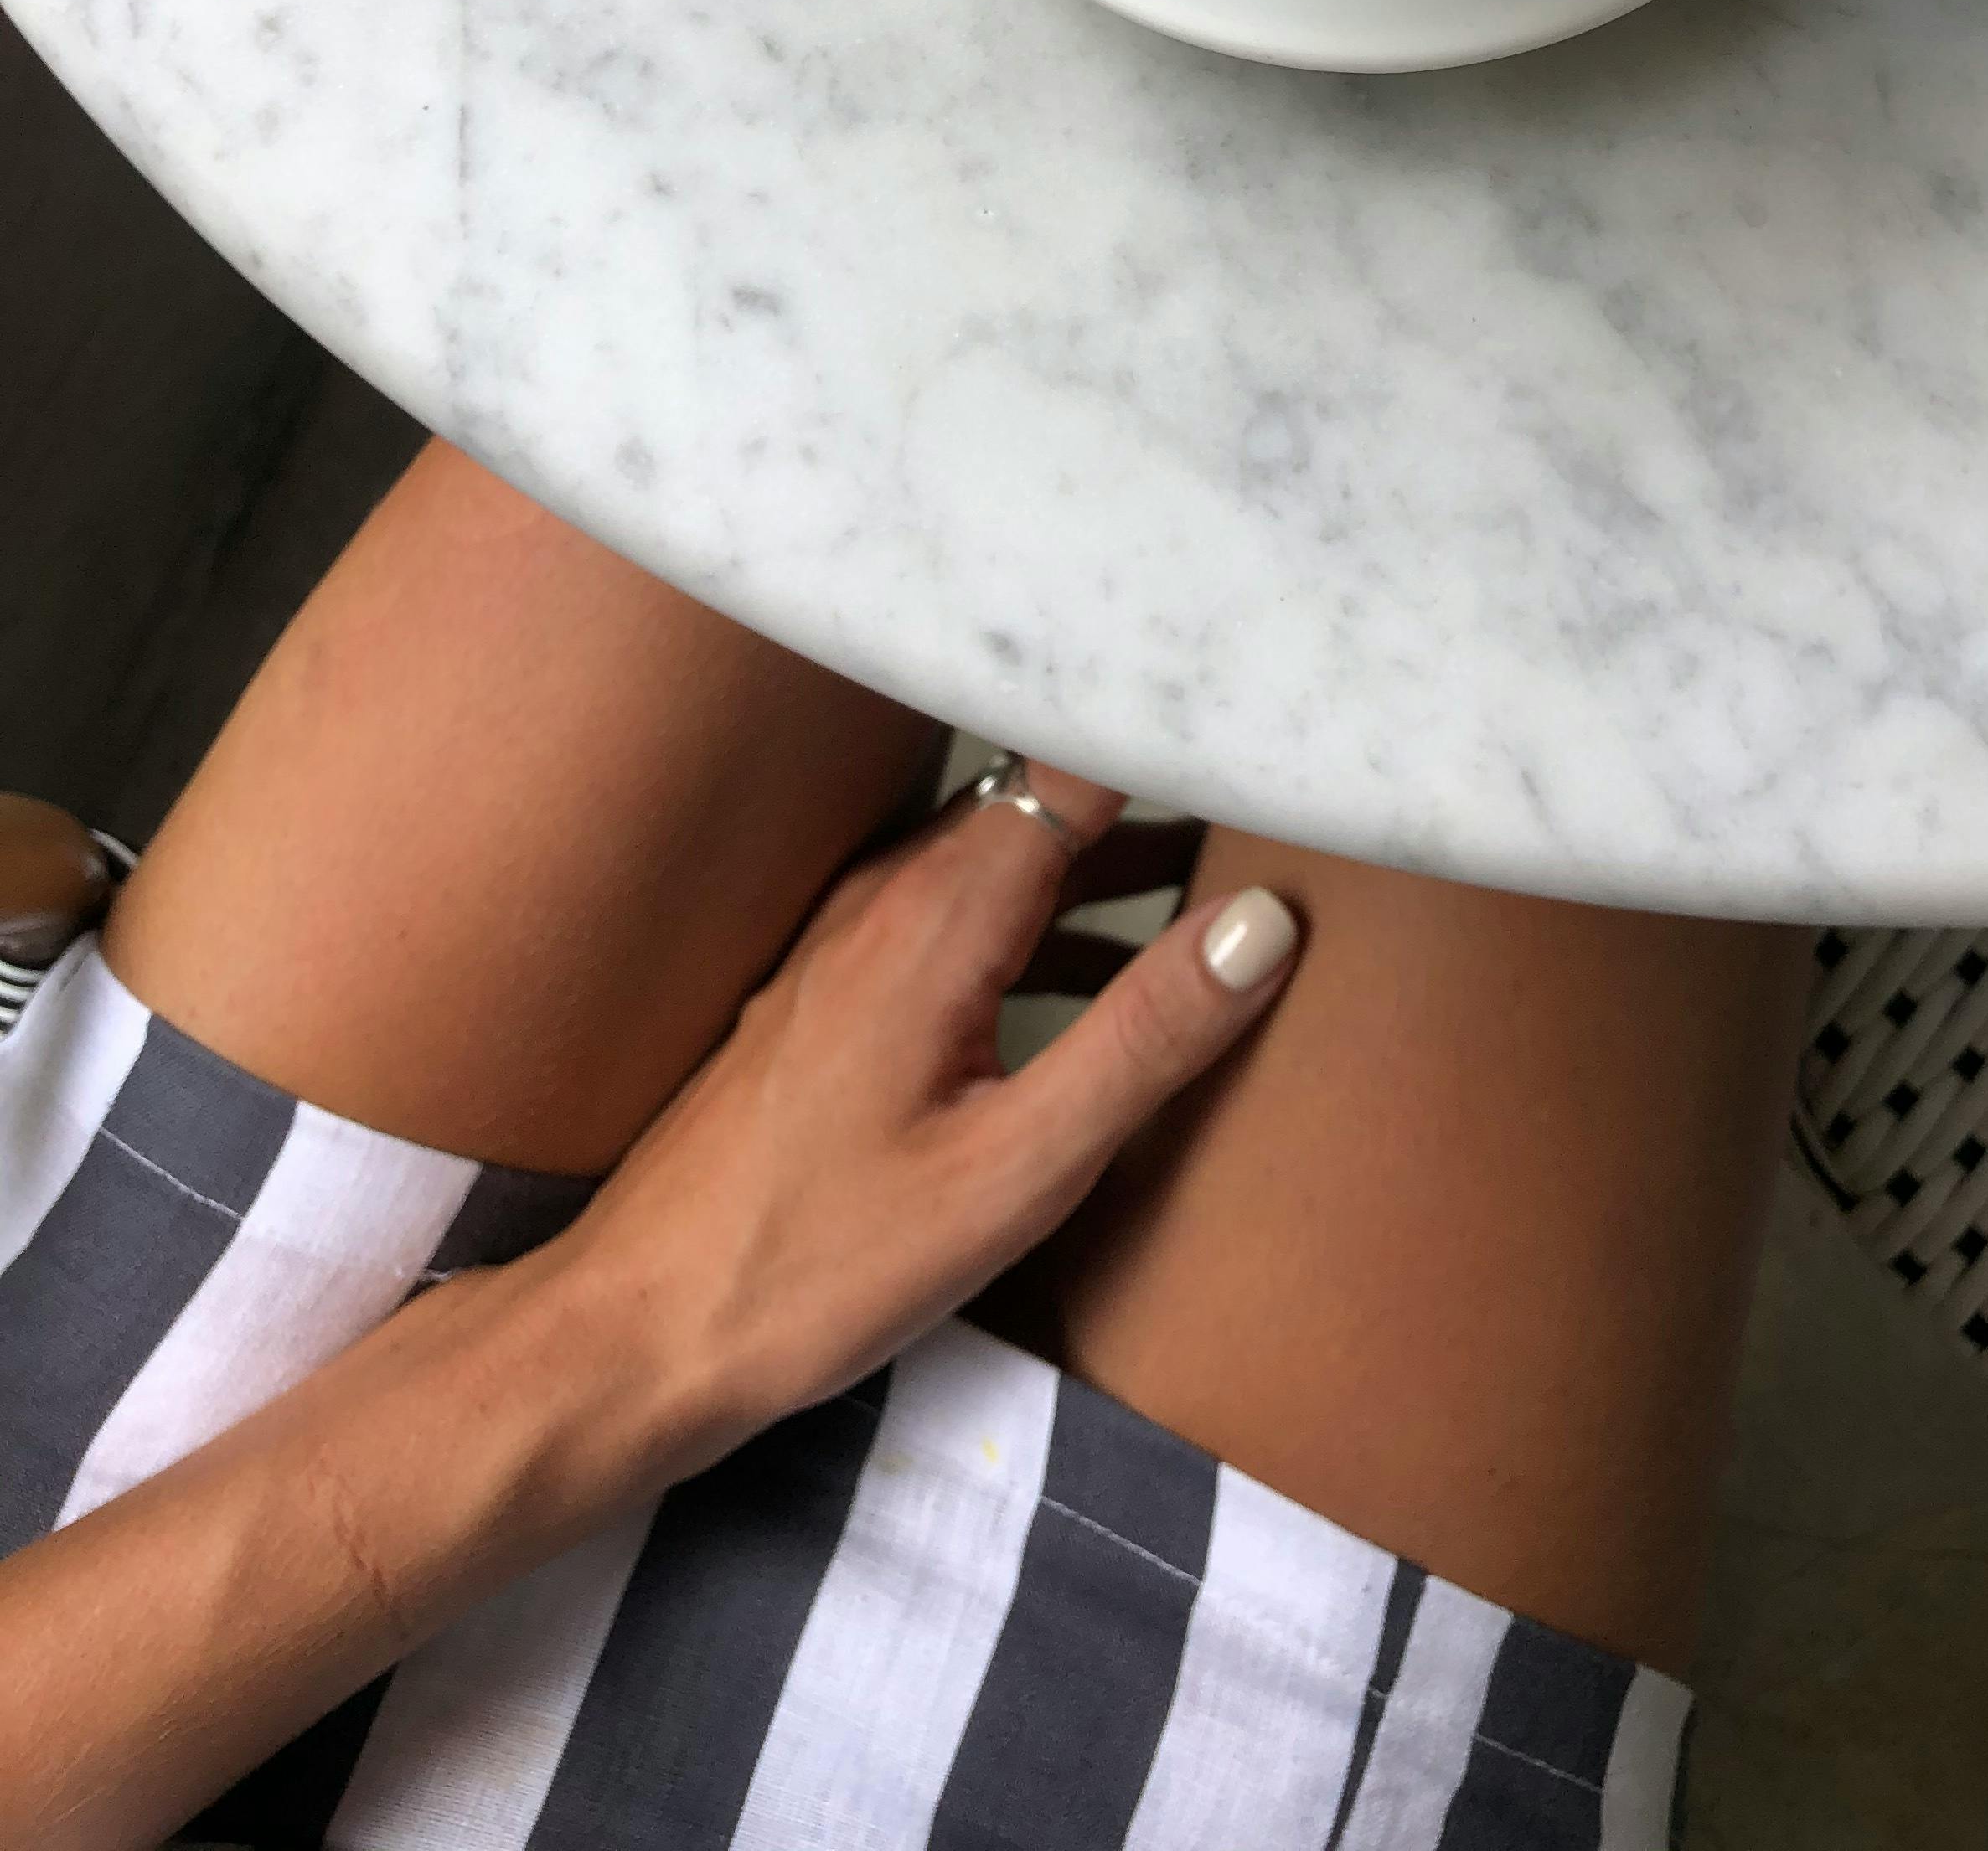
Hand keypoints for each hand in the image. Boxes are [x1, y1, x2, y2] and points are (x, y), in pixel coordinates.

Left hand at [545, 761, 1298, 1461]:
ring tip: (1235, 865)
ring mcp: (857, 936)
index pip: (1076, 760)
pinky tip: (1114, 973)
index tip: (1272, 723)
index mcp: (938, 911)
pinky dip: (1059, 913)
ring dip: (1117, 854)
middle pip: (1051, 792)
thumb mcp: (1016, 1170)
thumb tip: (1265, 920)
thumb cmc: (821, 1263)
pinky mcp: (843, 989)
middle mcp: (891, 893)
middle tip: (1282, 789)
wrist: (639, 1329)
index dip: (1175, 730)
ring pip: (1013, 854)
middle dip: (1162, 781)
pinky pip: (973, 909)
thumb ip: (1144, 1038)